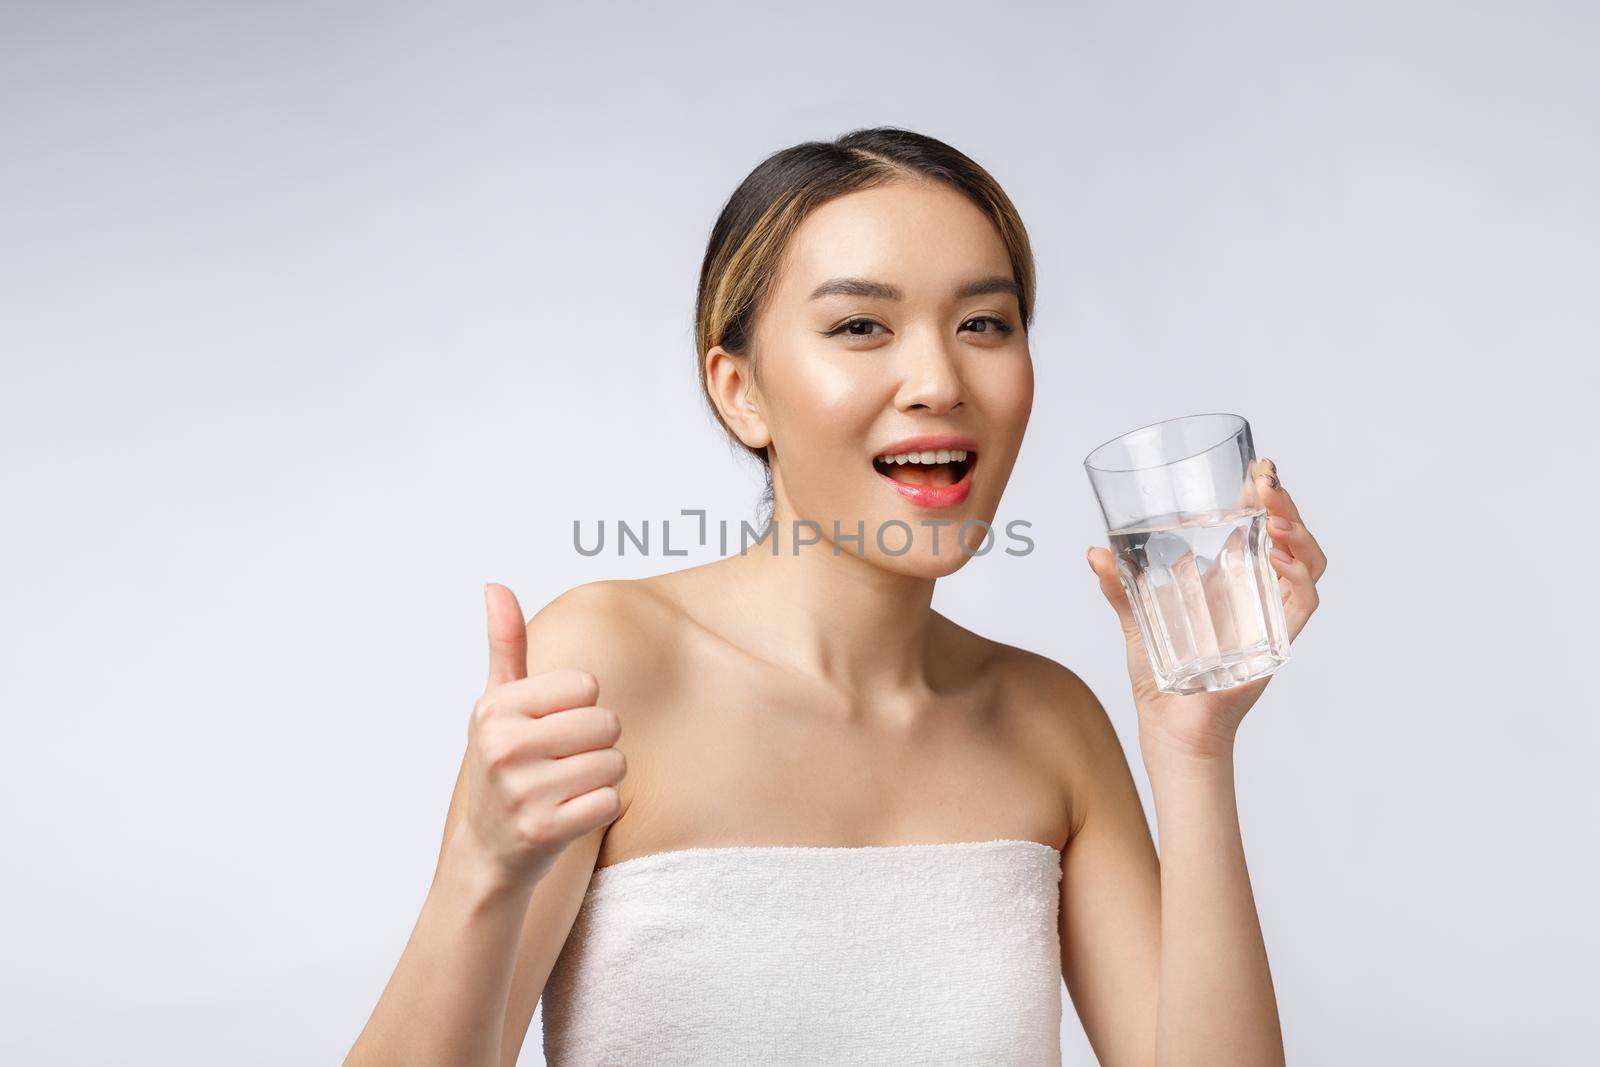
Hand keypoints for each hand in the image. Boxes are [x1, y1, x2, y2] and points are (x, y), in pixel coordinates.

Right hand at [457, 583, 626, 885]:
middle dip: (598, 744)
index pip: (587, 686)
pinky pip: (612, 802)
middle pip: (608, 723)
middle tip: (563, 764)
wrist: (487, 851)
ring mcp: (522, 791)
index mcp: (496, 709)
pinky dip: (602, 809)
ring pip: (615, 763)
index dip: (581, 708)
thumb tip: (495, 586)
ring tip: (565, 789)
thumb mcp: (496, 705)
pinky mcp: (545, 830)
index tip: (551, 729)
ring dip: (601, 778)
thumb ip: (506, 645)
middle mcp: (503, 746)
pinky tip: (570, 815)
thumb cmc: (502, 767)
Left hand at [1086, 457, 1326, 761]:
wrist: (1169, 729)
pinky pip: (1302, 605)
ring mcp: (1271, 621)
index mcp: (1233, 584)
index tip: (1257, 467)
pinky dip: (1297, 577)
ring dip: (1297, 533)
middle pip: (1292, 540)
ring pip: (1308, 566)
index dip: (1267, 499)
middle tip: (1266, 478)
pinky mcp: (1275, 645)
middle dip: (1285, 505)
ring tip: (1273, 512)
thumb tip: (1094, 552)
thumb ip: (1120, 588)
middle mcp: (1258, 598)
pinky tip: (1278, 555)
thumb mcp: (1136, 623)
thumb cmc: (1160, 680)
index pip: (1263, 531)